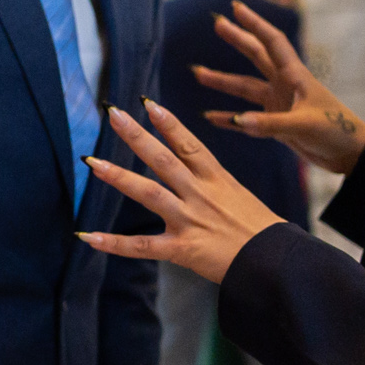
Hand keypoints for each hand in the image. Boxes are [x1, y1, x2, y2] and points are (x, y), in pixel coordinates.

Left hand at [78, 100, 289, 284]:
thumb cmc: (260, 230)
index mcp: (217, 179)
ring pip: (149, 193)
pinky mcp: (182, 249)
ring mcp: (190, 220)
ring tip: (92, 163)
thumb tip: (192, 169)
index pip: (189, 144)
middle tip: (113, 114)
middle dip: (137, 136)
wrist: (277, 261)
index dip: (168, 123)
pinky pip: (142, 246)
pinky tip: (87, 236)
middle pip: (164, 159)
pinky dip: (113, 243)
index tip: (146, 103)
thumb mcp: (238, 195)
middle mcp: (200, 194)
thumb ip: (212, 183)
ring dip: (119, 177)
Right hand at [196, 1, 364, 174]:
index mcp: (295, 76)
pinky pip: (247, 118)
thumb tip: (238, 121)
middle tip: (217, 23)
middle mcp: (285, 85)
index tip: (236, 8)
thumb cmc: (336, 131)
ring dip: (223, 81)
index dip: (254, 24)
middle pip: (256, 56)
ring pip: (246, 88)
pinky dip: (230, 119)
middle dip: (237, 40)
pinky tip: (211, 118)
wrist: (351, 154)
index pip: (272, 42)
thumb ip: (270, 124)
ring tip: (199, 73)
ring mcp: (279, 103)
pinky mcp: (276, 123)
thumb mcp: (304, 125)